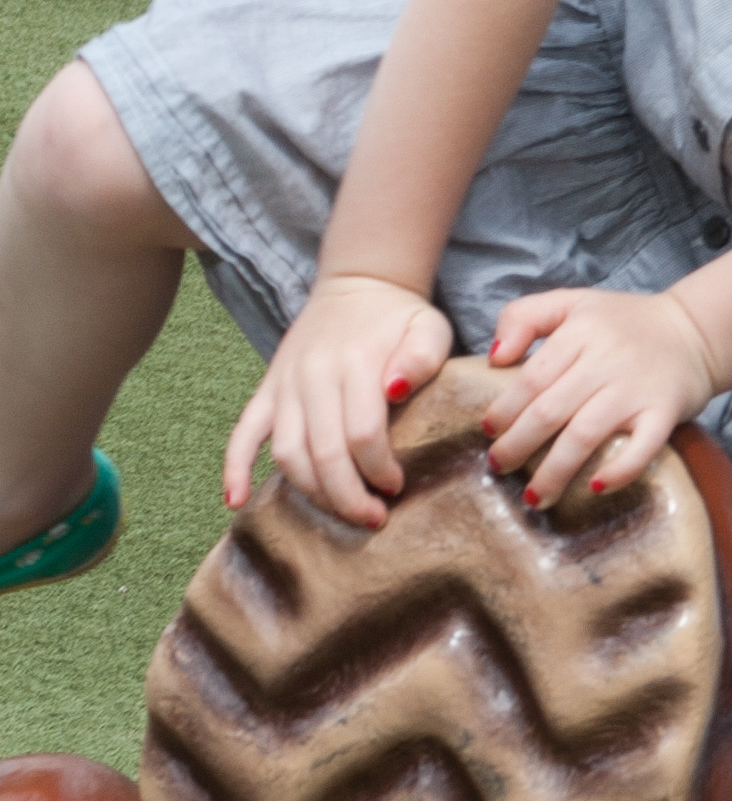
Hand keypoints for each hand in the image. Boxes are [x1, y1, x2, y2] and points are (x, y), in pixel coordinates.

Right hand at [225, 274, 455, 526]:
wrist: (359, 282)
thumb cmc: (399, 316)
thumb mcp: (429, 328)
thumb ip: (422, 357)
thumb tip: (396, 391)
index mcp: (355, 362)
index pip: (361, 434)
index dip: (378, 470)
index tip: (395, 487)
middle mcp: (313, 375)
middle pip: (322, 453)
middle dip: (348, 496)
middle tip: (373, 517)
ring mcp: (286, 384)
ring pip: (287, 453)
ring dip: (311, 492)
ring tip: (340, 512)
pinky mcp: (267, 389)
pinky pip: (243, 432)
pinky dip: (234, 467)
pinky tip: (236, 501)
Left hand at [480, 287, 722, 508]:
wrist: (695, 330)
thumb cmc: (625, 323)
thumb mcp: (573, 302)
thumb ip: (525, 315)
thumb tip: (495, 356)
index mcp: (580, 331)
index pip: (531, 377)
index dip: (505, 409)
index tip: (489, 432)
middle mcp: (607, 359)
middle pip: (550, 411)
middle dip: (518, 446)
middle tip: (500, 467)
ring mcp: (636, 388)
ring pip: (585, 435)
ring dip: (554, 471)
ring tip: (533, 496)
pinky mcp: (665, 411)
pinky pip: (642, 447)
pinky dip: (619, 471)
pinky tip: (595, 488)